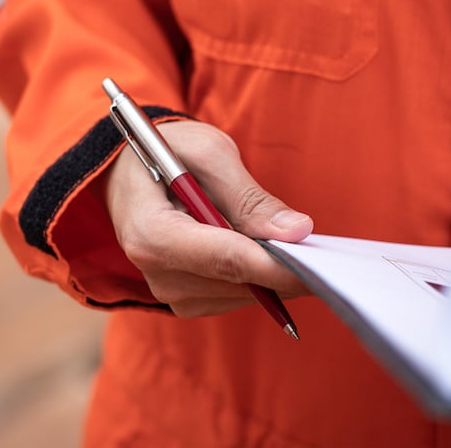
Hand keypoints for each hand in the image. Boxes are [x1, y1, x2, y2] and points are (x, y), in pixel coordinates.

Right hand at [104, 120, 313, 317]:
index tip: (322, 265)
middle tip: (318, 244)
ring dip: (267, 268)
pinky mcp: (184, 299)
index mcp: (151, 234)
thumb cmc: (168, 151)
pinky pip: (235, 294)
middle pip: (237, 281)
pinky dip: (254, 274)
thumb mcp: (208, 152)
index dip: (278, 266)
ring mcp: (168, 291)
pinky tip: (252, 245)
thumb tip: (297, 231)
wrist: (128, 171)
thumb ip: (249, 196)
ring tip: (273, 231)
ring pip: (242, 292)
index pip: (226, 260)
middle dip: (281, 265)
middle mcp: (156, 272)